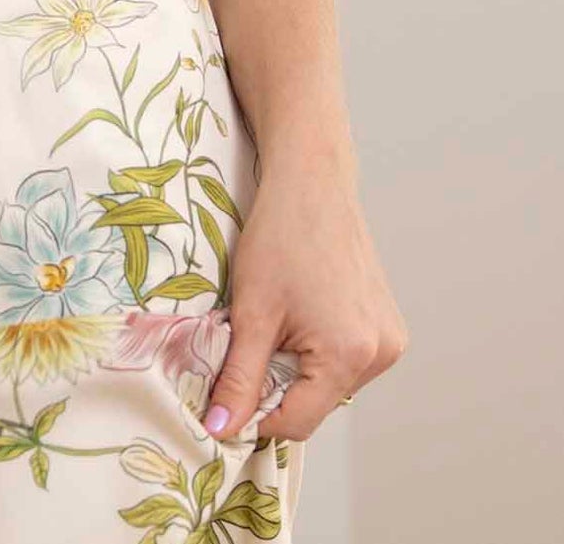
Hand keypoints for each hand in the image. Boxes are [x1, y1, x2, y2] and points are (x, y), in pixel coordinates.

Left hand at [203, 154, 409, 443]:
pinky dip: (320, 349)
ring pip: (330, 383)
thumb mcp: (251, 311)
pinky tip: (305, 309)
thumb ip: (238, 378)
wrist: (312, 182)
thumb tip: (221, 430)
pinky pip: (347, 359)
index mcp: (349, 355)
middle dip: (279, 385)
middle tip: (256, 337)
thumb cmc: (280, 236)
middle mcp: (381, 354)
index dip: (255, 414)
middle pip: (316, 403)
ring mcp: (389, 339)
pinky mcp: (389, 325)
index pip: (297, 423)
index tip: (230, 389)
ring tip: (283, 316)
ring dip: (301, 367)